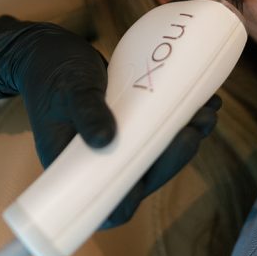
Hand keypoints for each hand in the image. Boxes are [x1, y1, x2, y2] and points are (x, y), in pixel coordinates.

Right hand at [0, 16, 219, 225]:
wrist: (49, 51)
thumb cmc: (53, 71)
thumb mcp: (70, 88)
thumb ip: (86, 111)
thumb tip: (105, 141)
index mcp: (71, 170)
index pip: (107, 204)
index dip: (133, 195)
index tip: (153, 168)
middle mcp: (96, 165)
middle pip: (141, 181)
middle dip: (173, 157)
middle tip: (194, 129)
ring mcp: (114, 147)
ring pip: (154, 157)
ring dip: (184, 138)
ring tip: (207, 112)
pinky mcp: (127, 128)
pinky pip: (156, 133)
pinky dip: (180, 119)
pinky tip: (203, 101)